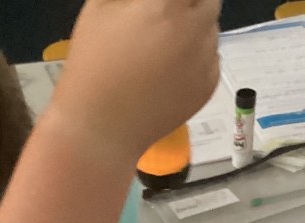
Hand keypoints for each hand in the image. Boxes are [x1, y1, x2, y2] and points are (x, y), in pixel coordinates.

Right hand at [50, 0, 221, 160]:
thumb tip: (146, 0)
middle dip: (189, 4)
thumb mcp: (100, 7)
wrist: (103, 128)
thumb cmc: (93, 63)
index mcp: (167, 4)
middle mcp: (196, 28)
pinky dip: (196, 57)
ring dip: (194, 28)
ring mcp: (206, 59)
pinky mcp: (209, 85)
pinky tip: (167, 71)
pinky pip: (210, 58)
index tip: (162, 6)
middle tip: (164, 16)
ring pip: (211, 29)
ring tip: (161, 47)